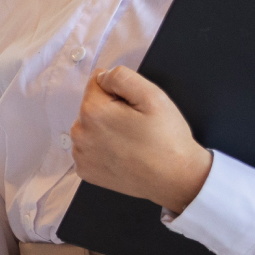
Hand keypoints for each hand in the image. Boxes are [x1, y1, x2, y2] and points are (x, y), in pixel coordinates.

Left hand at [70, 65, 212, 213]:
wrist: (176, 179)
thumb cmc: (167, 138)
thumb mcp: (153, 96)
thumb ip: (122, 77)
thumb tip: (102, 76)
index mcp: (92, 112)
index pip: (97, 83)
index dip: (120, 92)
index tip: (135, 108)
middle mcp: (79, 134)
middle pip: (92, 105)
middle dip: (111, 110)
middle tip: (136, 126)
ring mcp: (80, 155)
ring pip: (89, 127)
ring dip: (105, 129)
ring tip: (131, 142)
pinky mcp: (85, 171)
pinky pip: (89, 148)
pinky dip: (102, 149)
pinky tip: (123, 155)